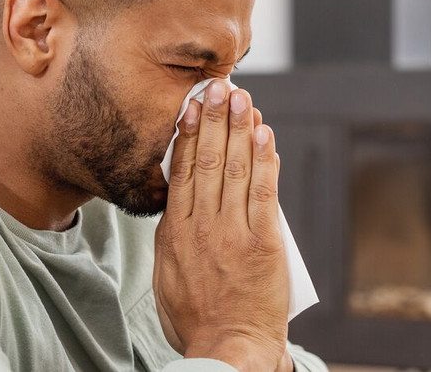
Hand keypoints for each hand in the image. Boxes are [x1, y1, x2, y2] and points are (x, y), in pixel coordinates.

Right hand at [153, 80, 288, 370]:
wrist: (227, 349)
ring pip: (234, 168)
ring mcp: (232, 232)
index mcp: (173, 231)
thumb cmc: (195, 319)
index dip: (187, 133)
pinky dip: (264, 161)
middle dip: (213, 118)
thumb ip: (171, 237)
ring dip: (239, 129)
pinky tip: (264, 135)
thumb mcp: (166, 275)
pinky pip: (263, 192)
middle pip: (206, 160)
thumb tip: (177, 207)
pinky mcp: (264, 243)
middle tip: (219, 85)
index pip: (180, 170)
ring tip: (242, 98)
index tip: (191, 105)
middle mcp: (200, 225)